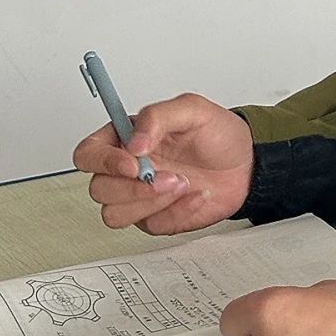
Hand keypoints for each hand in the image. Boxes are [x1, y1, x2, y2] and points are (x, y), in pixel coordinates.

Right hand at [73, 92, 253, 234]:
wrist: (246, 164)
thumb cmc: (218, 134)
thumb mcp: (193, 110)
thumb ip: (158, 117)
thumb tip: (133, 142)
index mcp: (125, 139)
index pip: (88, 153)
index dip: (102, 161)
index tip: (132, 163)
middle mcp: (126, 170)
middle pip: (98, 189)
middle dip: (133, 187)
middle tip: (167, 175)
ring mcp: (138, 197)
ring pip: (114, 214)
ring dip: (150, 202)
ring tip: (183, 183)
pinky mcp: (155, 218)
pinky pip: (150, 226)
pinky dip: (176, 212)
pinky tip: (196, 195)